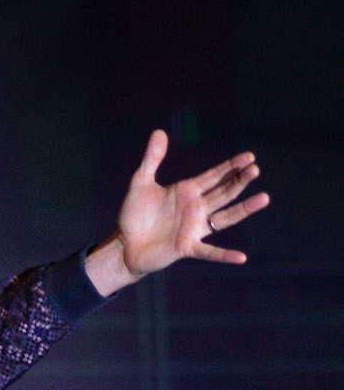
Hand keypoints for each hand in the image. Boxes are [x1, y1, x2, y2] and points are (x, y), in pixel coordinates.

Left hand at [85, 129, 269, 295]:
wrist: (125, 243)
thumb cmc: (134, 214)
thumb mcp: (140, 182)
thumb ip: (152, 159)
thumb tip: (159, 131)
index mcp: (188, 191)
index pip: (215, 176)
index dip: (231, 167)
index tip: (249, 157)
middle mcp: (196, 209)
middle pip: (223, 193)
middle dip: (239, 181)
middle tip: (256, 169)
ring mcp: (193, 228)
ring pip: (224, 217)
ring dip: (243, 209)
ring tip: (263, 198)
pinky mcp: (186, 247)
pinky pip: (208, 252)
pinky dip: (224, 255)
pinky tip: (240, 257)